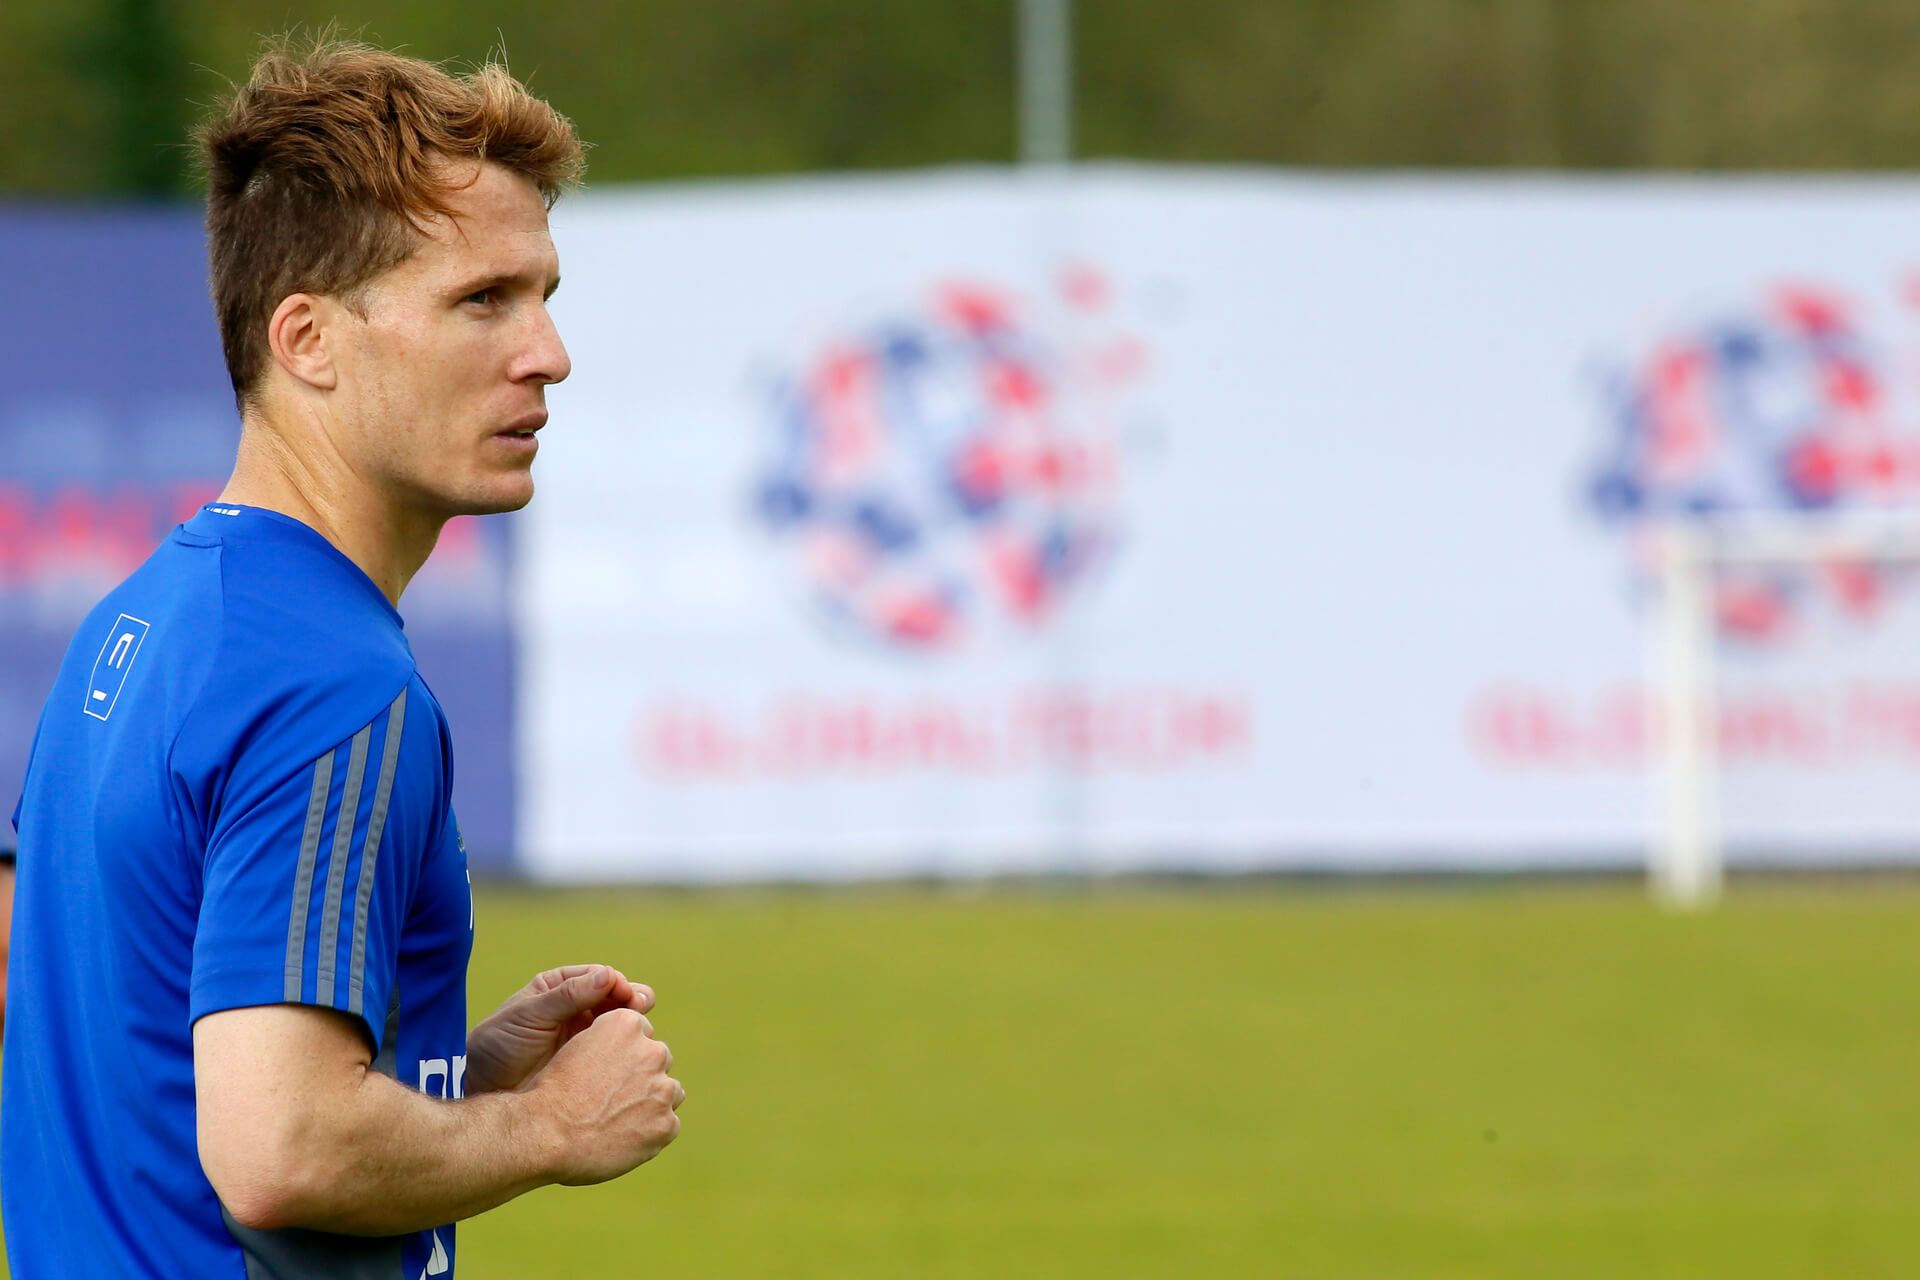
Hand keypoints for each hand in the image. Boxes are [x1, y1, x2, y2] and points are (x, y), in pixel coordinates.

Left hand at [464, 964, 653, 1095]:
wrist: (485, 1089)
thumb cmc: (499, 1045)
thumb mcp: (530, 1015)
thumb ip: (567, 996)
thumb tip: (608, 975)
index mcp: (562, 986)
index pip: (600, 977)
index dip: (617, 983)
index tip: (625, 994)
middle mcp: (578, 1007)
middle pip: (618, 997)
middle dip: (633, 1000)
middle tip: (639, 1008)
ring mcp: (586, 1035)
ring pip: (621, 1023)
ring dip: (634, 1024)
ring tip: (640, 1030)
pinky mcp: (590, 1061)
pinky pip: (615, 1051)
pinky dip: (627, 1049)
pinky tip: (633, 1055)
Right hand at [529, 1007, 683, 1185]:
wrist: (546, 1134)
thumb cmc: (554, 1092)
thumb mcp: (578, 1045)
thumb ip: (608, 1042)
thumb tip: (625, 1050)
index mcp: (627, 1024)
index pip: (641, 1032)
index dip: (623, 1052)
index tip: (607, 1070)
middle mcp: (652, 1051)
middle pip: (658, 1059)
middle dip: (642, 1075)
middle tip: (613, 1098)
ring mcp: (663, 1089)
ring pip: (669, 1091)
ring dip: (651, 1102)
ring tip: (619, 1119)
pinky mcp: (667, 1123)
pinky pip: (667, 1124)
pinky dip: (650, 1132)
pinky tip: (623, 1138)